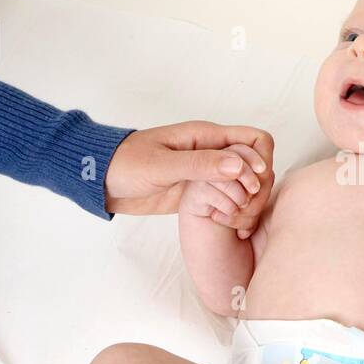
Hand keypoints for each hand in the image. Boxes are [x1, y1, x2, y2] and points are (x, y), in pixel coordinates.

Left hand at [104, 122, 273, 217]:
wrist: (102, 182)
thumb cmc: (126, 165)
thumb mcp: (161, 166)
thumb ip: (200, 165)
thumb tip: (240, 167)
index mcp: (206, 136)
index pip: (256, 140)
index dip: (261, 162)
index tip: (249, 186)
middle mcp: (213, 152)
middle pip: (259, 164)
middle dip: (259, 188)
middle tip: (245, 210)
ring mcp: (209, 173)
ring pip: (249, 184)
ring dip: (251, 203)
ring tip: (238, 223)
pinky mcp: (202, 192)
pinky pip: (232, 199)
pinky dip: (239, 213)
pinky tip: (232, 227)